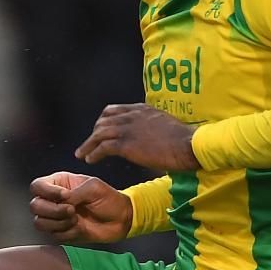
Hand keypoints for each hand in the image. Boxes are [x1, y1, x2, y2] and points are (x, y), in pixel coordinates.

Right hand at [28, 172, 131, 243]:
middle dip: (53, 211)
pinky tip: (80, 228)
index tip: (66, 196)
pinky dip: (68, 233)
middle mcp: (53, 200)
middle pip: (35, 206)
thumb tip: (62, 203)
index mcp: (58, 184)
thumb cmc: (109, 199)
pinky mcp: (61, 233)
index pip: (37, 186)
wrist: (120, 220)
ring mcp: (56, 218)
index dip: (47, 192)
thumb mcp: (93, 188)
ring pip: (40, 223)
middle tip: (72, 211)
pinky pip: (54, 236)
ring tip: (76, 220)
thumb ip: (74, 193)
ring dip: (59, 223)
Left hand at [76, 103, 202, 171]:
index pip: (113, 110)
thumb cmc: (183, 139)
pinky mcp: (126, 145)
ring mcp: (128, 129)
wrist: (188, 145)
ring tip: (82, 154)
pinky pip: (103, 148)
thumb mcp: (165, 124)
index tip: (99, 130)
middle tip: (88, 145)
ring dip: (88, 145)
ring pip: (99, 134)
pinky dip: (94, 154)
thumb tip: (150, 134)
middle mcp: (131, 116)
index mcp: (141, 109)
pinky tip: (90, 160)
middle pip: (102, 121)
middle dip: (93, 133)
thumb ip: (152, 125)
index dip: (103, 121)